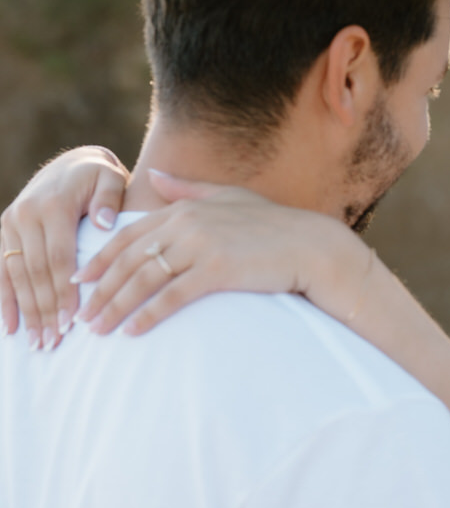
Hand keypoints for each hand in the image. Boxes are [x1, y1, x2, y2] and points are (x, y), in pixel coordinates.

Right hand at [0, 146, 128, 349]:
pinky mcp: (4, 231)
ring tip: (37, 343)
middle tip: (53, 343)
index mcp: (53, 206)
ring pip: (17, 276)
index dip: (63, 293)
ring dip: (26, 312)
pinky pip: (2, 270)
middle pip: (35, 273)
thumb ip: (109, 200)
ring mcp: (11, 224)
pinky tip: (11, 328)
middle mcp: (26, 215)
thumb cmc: (98, 177)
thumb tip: (105, 224)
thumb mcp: (110, 179)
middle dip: (44, 311)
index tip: (71, 323)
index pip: (58, 258)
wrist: (71, 162)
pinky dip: (6, 300)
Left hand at [74, 171, 362, 335]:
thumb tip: (156, 176)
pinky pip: (172, 297)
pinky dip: (148, 315)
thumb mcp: (228, 197)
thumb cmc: (273, 224)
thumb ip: (188, 189)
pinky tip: (132, 331)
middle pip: (129, 260)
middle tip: (80, 315)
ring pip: (144, 279)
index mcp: (184, 210)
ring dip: (116, 306)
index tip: (80, 280)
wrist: (310, 246)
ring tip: (97, 329)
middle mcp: (186, 224)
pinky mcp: (216, 271)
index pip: (128, 235)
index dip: (100, 259)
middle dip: (100, 289)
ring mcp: (201, 247)